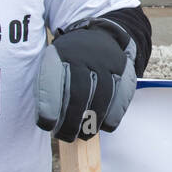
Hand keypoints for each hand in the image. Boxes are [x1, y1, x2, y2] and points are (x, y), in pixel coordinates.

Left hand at [36, 18, 136, 141]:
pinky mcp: (124, 68)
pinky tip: (105, 126)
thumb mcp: (53, 66)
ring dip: (93, 121)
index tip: (47, 125)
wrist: (98, 35)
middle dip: (71, 121)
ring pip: (102, 96)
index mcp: (59, 53)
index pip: (52, 82)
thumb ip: (49, 90)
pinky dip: (113, 115)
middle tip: (67, 136)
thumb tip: (51, 123)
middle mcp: (84, 55)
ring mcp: (106, 61)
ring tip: (85, 134)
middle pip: (79, 93)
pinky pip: (121, 96)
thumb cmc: (69, 62)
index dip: (49, 107)